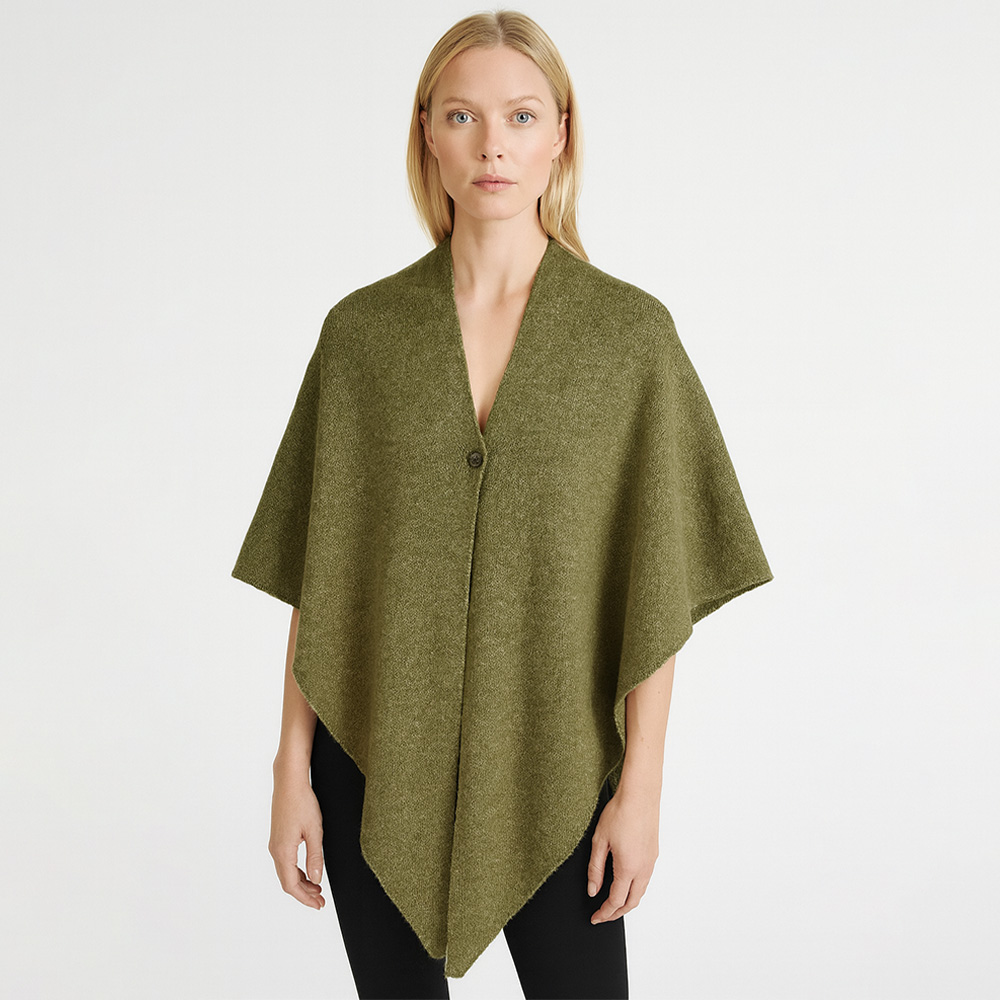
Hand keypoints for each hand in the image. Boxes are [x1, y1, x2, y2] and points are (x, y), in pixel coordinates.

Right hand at [268, 772, 325, 909]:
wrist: (289, 782)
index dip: (305, 898)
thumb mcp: (315, 831)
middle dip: (304, 894)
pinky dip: (297, 871)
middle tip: (320, 901)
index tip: (318, 905)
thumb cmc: (302, 802)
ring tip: (317, 888)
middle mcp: (276, 850)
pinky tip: (308, 871)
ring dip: (301, 882)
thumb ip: (315, 857)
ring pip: (286, 872)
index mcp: (283, 851)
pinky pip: (286, 862)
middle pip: (287, 882)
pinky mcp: (278, 837)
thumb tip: (317, 880)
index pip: (292, 885)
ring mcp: (275, 844)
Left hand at [587, 783, 658, 922]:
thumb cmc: (620, 812)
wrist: (640, 794)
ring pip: (641, 892)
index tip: (595, 918)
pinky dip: (635, 889)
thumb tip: (593, 890)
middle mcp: (643, 868)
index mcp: (628, 868)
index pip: (616, 901)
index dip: (604, 913)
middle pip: (631, 902)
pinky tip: (626, 884)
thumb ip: (595, 869)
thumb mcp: (600, 841)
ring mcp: (651, 861)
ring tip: (613, 903)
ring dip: (627, 902)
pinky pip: (646, 880)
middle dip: (617, 913)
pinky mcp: (654, 853)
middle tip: (603, 916)